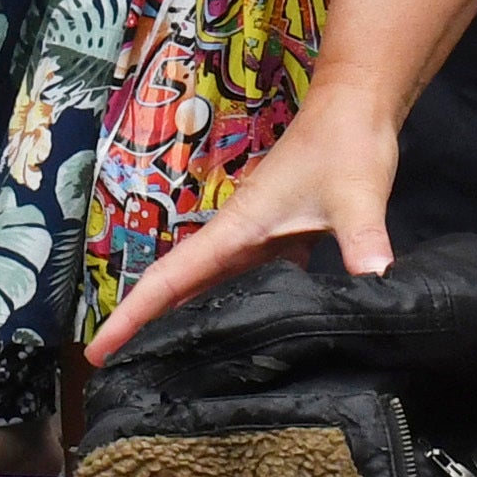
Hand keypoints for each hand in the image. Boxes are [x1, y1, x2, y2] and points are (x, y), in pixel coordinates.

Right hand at [90, 81, 400, 355]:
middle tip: (120, 372)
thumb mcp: (355, 197)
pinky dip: (242, 306)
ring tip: (170, 364)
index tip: (100, 350)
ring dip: (189, 318)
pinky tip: (252, 335)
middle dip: (146, 327)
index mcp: (238, 228)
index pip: (172, 278)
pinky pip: (252, 279)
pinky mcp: (284, 236)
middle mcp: (240, 235)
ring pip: (214, 286)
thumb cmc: (346, 141)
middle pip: (182, 288)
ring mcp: (260, 236)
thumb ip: (363, 243)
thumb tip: (377, 287)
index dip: (132, 315)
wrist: (358, 105)